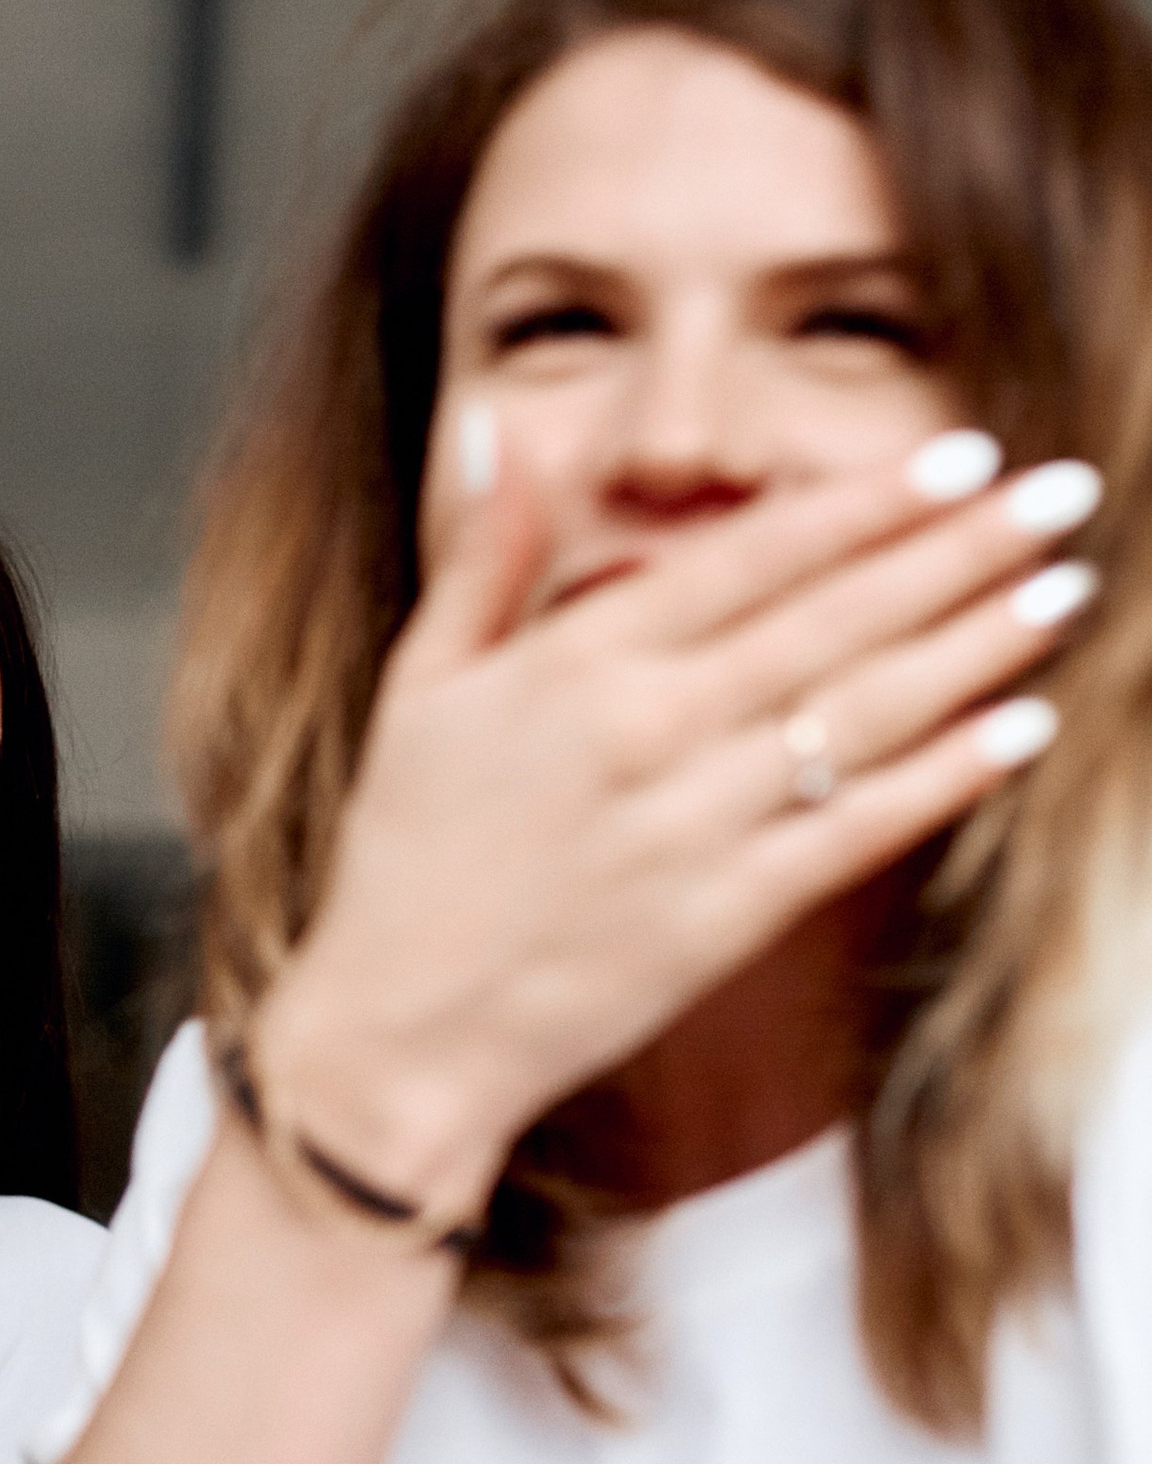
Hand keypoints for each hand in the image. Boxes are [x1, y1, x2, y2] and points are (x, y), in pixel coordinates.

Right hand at [256, 426, 1096, 1210]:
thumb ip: (483, 559)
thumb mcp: (417, 687)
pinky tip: (1018, 729)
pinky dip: (943, 778)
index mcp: (574, 664)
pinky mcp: (725, 916)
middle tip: (1062, 495)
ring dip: (977, 647)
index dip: (866, 501)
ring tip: (1064, 590)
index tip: (957, 453)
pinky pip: (855, 830)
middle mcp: (645, 732)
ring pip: (863, 715)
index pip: (751, 556)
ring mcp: (692, 826)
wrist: (398, 1032)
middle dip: (959, 550)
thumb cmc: (403, 858)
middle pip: (834, 620)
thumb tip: (504, 431)